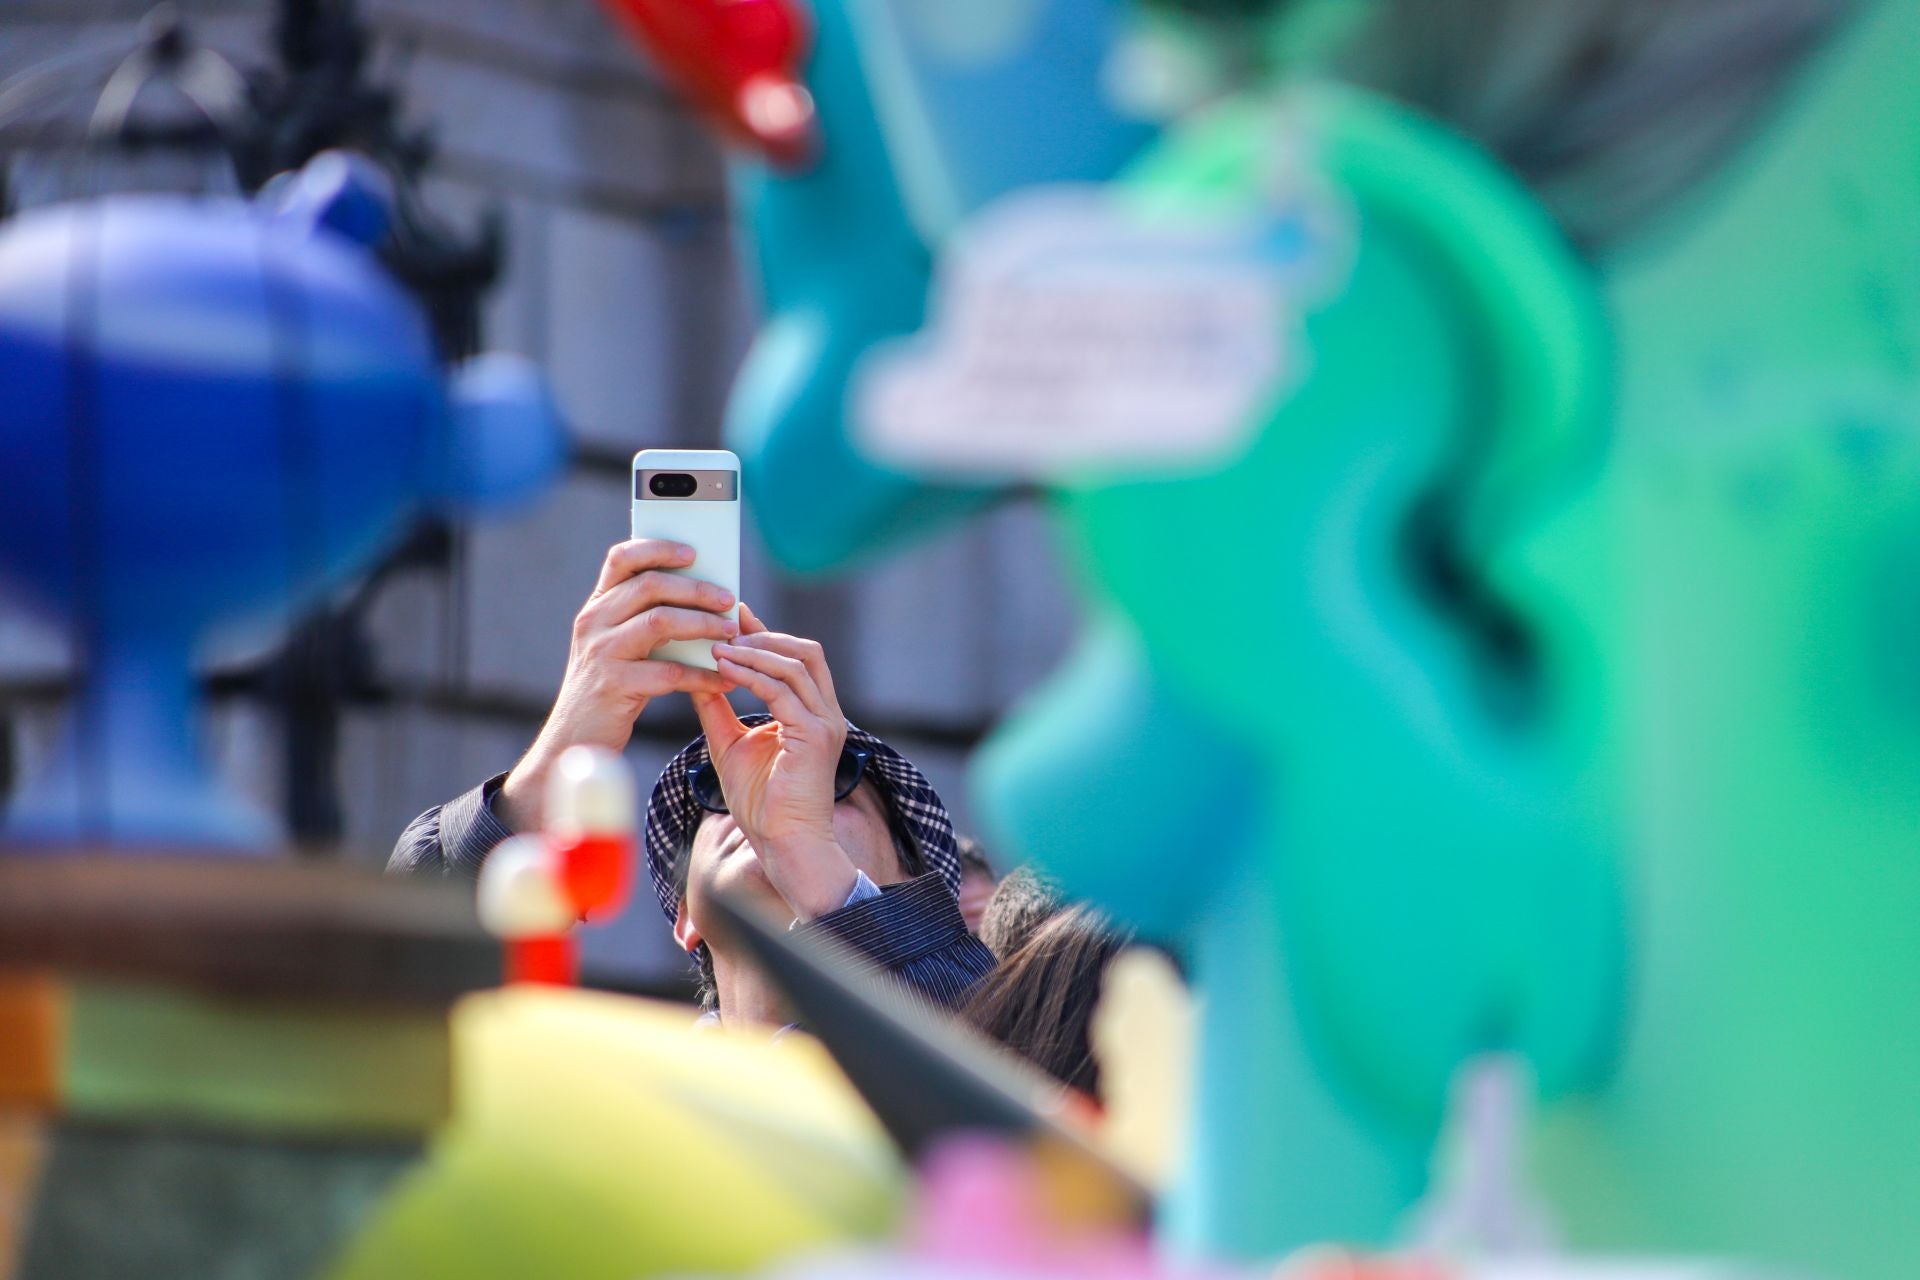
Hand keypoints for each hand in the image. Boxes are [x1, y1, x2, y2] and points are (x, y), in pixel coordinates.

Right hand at [499, 539, 737, 830]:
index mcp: (596, 607)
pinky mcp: (613, 685)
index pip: (621, 558)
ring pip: (660, 621)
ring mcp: (600, 652)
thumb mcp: (617, 646)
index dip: (658, 548)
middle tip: (729, 599)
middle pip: (650, 585)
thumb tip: (703, 597)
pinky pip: (668, 672)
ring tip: (730, 633)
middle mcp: (593, 622)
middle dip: (696, 588)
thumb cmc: (610, 688)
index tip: (692, 552)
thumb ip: (645, 619)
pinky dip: (701, 675)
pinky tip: (723, 681)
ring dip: (702, 624)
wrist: (575, 740)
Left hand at [692, 603, 858, 918]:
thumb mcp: (730, 745)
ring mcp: (825, 723)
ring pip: (796, 664)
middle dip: (764, 633)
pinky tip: (724, 669)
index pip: (794, 658)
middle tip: (723, 626)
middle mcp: (826, 713)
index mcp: (813, 713)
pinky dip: (753, 674)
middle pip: (805, 650)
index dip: (764, 633)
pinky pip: (783, 691)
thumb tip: (694, 675)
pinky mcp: (815, 737)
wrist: (783, 846)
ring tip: (719, 646)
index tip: (730, 616)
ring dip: (755, 650)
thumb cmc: (761, 805)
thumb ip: (718, 709)